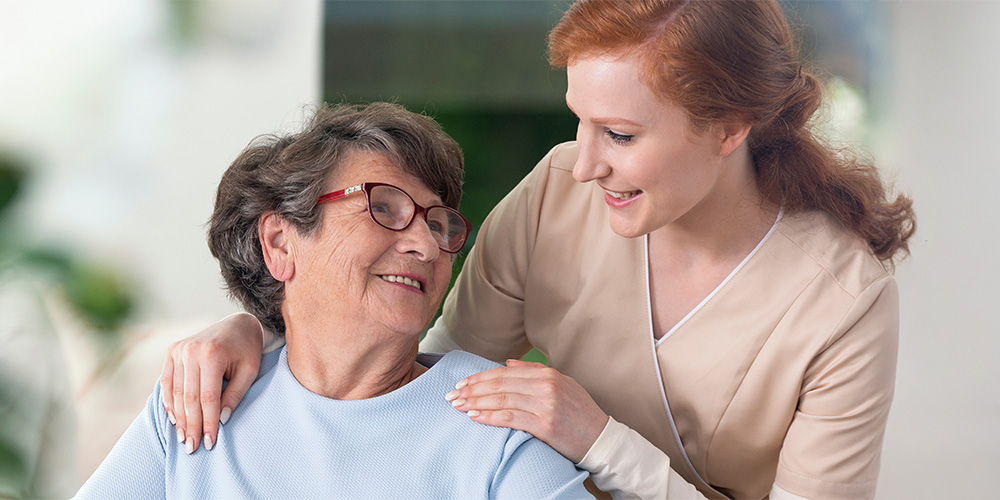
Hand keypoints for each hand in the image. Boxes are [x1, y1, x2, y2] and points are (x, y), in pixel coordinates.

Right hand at [159, 312, 262, 453]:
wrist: (237, 323)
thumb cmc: (247, 349)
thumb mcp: (249, 371)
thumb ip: (235, 394)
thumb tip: (222, 420)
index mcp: (212, 354)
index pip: (208, 398)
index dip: (208, 422)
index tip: (210, 442)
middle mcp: (191, 351)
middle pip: (189, 398)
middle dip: (192, 425)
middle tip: (192, 448)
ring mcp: (179, 349)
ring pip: (176, 392)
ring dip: (179, 418)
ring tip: (184, 439)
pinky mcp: (172, 350)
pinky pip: (167, 381)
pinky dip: (169, 401)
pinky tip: (174, 419)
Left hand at [445, 359, 608, 462]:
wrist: (600, 439)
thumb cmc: (580, 414)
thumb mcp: (562, 384)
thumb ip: (534, 372)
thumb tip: (507, 364)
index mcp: (548, 374)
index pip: (504, 373)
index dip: (480, 377)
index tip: (462, 383)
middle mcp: (546, 385)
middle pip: (499, 384)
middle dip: (472, 389)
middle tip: (452, 395)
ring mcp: (545, 404)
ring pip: (501, 399)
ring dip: (476, 402)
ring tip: (459, 405)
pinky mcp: (545, 424)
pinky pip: (509, 417)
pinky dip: (489, 416)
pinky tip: (475, 416)